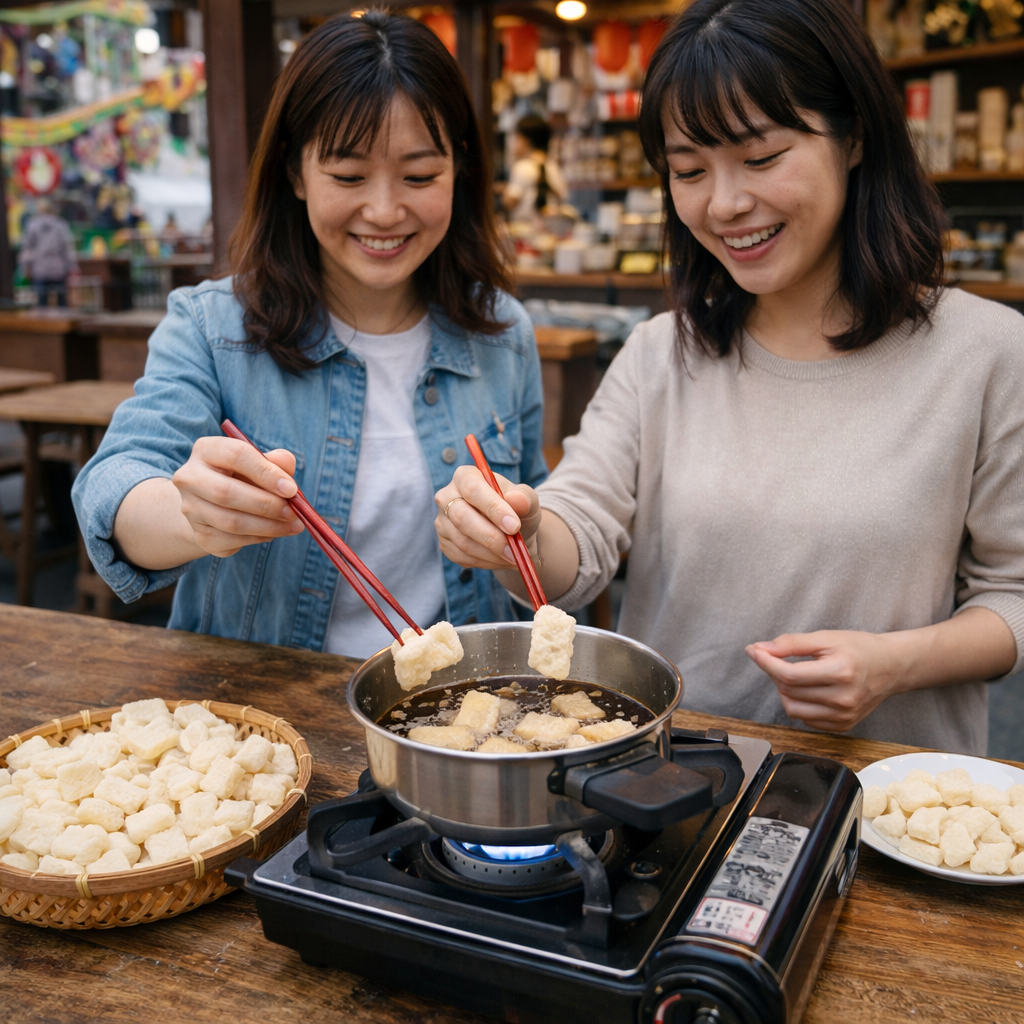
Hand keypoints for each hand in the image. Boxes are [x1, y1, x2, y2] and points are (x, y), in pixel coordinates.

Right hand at [172, 436, 302, 557]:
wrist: (214, 504)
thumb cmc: (243, 476)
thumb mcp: (259, 462)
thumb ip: (276, 462)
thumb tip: (288, 471)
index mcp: (207, 450)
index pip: (236, 455)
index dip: (266, 473)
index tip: (291, 489)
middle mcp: (190, 478)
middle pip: (227, 493)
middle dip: (267, 505)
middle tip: (294, 512)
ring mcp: (191, 509)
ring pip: (231, 522)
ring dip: (268, 526)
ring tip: (293, 525)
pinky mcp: (200, 535)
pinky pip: (233, 541)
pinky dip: (259, 538)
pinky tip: (274, 532)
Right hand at [434, 466, 541, 571]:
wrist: (512, 533)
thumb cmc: (518, 510)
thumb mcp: (527, 500)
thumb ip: (524, 498)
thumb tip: (517, 499)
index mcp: (465, 476)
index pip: (472, 488)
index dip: (492, 508)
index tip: (514, 526)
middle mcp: (447, 496)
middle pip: (461, 517)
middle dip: (491, 537)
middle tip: (514, 551)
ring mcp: (443, 521)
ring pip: (462, 541)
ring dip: (491, 554)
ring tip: (513, 557)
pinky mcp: (445, 543)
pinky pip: (462, 557)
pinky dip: (486, 562)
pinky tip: (501, 560)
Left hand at [745, 630, 902, 732]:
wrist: (891, 667)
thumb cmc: (860, 649)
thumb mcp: (826, 637)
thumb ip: (792, 643)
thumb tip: (761, 649)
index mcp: (840, 673)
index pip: (789, 675)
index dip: (766, 662)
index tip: (753, 650)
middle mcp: (843, 699)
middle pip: (788, 691)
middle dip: (774, 672)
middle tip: (776, 658)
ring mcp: (844, 716)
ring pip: (793, 709)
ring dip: (783, 691)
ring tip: (793, 675)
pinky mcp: (843, 726)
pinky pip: (806, 719)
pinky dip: (798, 704)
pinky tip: (807, 689)